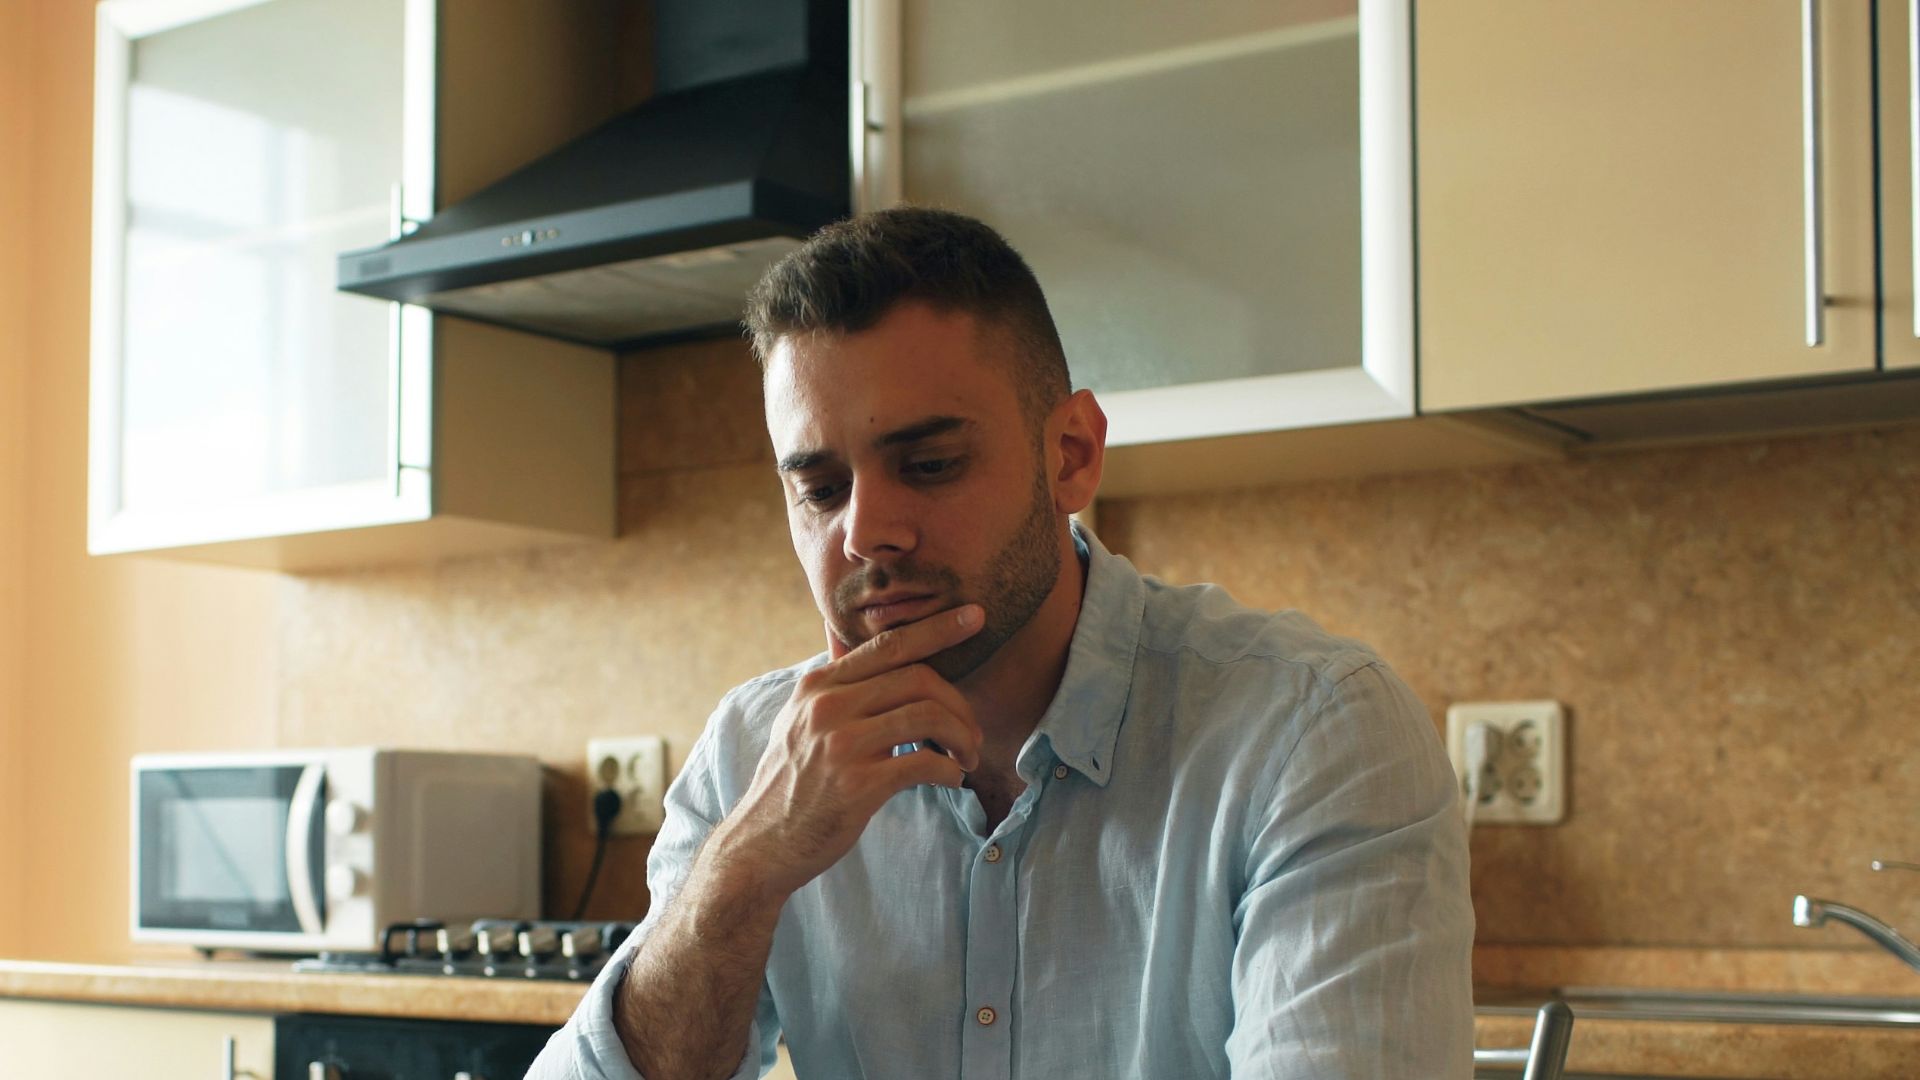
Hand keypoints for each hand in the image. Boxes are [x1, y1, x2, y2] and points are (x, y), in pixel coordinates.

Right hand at [717, 604, 986, 900]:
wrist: (761, 845)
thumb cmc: (791, 784)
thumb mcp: (799, 722)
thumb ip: (836, 689)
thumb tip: (872, 654)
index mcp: (817, 685)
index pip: (887, 644)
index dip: (936, 628)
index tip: (975, 617)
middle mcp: (826, 706)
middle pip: (918, 678)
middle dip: (959, 703)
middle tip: (972, 733)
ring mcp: (840, 745)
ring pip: (927, 715)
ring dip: (962, 736)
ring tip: (968, 757)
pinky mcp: (857, 785)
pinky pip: (925, 763)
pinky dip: (950, 770)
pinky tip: (952, 779)